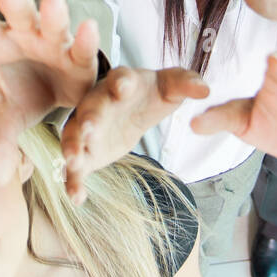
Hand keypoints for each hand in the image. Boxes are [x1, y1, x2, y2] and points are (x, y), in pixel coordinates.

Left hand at [0, 0, 100, 186]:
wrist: (59, 98)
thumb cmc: (24, 94)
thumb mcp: (8, 119)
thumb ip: (0, 143)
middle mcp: (24, 35)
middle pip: (17, 14)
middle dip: (14, 0)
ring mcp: (53, 42)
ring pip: (52, 24)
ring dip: (53, 14)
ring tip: (54, 3)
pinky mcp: (79, 57)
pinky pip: (81, 47)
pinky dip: (86, 39)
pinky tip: (89, 28)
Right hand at [61, 66, 207, 203]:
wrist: (133, 108)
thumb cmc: (150, 93)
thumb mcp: (170, 86)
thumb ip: (186, 84)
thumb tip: (205, 90)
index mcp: (121, 82)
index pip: (120, 78)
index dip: (121, 83)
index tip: (122, 89)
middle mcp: (98, 103)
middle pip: (90, 110)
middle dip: (88, 120)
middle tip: (88, 130)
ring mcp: (87, 129)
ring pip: (74, 137)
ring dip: (72, 149)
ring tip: (72, 163)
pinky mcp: (87, 152)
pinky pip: (77, 168)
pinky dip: (73, 182)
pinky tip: (76, 198)